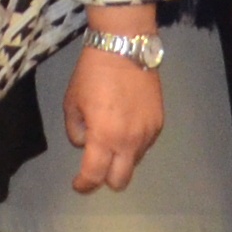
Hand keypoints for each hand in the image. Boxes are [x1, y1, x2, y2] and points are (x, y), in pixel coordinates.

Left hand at [66, 32, 166, 191]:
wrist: (125, 47)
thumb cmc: (93, 73)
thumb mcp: (71, 102)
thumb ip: (75, 130)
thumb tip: (85, 143)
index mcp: (104, 137)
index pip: (94, 175)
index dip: (84, 184)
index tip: (78, 184)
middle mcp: (129, 141)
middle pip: (120, 180)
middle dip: (105, 178)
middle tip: (96, 166)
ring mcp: (148, 133)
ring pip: (133, 162)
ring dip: (120, 158)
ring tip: (111, 138)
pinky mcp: (159, 123)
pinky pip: (144, 145)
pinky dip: (133, 143)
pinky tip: (125, 126)